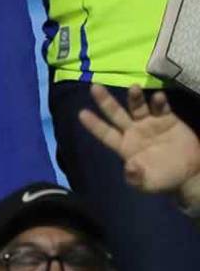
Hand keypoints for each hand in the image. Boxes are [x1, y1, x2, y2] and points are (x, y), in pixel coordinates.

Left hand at [80, 84, 199, 211]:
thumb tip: (129, 169)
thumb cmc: (164, 178)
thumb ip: (137, 177)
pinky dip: (159, 102)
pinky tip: (158, 97)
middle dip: (105, 101)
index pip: (106, 133)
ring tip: (134, 88)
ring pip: (137, 107)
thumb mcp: (148, 183)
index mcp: (125, 146)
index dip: (94, 124)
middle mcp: (133, 131)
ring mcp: (149, 123)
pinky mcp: (167, 120)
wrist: (190, 174)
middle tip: (94, 87)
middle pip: (116, 114)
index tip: (81, 113)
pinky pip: (161, 108)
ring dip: (135, 97)